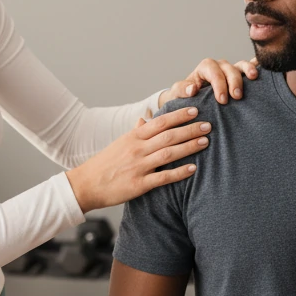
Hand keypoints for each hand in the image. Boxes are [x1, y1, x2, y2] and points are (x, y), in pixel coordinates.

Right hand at [66, 105, 209, 211]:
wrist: (86, 184)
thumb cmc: (105, 163)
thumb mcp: (120, 143)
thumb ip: (136, 131)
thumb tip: (147, 117)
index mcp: (133, 136)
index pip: (160, 121)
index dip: (179, 115)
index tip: (195, 110)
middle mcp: (137, 149)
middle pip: (168, 135)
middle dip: (190, 129)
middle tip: (209, 125)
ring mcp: (138, 166)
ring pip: (168, 153)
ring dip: (188, 147)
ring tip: (205, 142)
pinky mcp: (138, 185)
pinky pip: (162, 177)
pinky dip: (178, 173)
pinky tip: (193, 169)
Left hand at [158, 57, 259, 107]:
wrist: (191, 102)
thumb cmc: (184, 97)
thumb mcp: (178, 93)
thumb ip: (182, 89)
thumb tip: (192, 89)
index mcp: (205, 68)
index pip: (213, 70)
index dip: (219, 83)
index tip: (222, 100)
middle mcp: (219, 67)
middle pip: (229, 67)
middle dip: (234, 80)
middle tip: (236, 97)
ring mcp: (231, 71)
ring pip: (241, 65)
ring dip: (248, 70)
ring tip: (253, 78)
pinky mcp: (240, 78)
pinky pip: (250, 69)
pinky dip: (257, 68)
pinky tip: (264, 72)